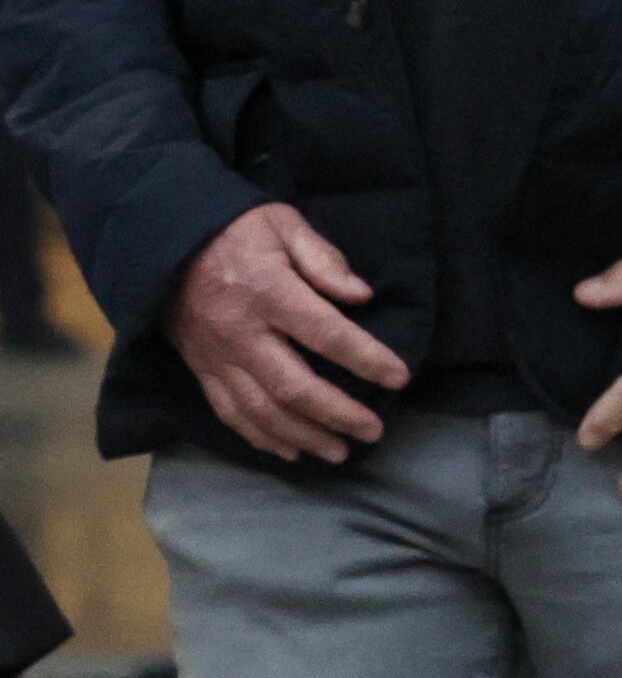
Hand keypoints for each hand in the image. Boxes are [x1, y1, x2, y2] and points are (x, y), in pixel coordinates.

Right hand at [160, 203, 407, 463]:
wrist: (165, 246)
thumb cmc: (237, 231)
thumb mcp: (285, 225)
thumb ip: (324, 260)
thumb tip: (363, 296)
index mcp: (269, 292)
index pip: (325, 334)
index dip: (365, 358)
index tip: (399, 377)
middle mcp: (241, 333)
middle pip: (293, 386)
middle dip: (337, 414)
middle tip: (374, 431)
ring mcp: (217, 358)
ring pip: (262, 410)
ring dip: (303, 436)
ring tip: (341, 452)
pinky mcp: (201, 371)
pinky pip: (231, 413)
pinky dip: (261, 438)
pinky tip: (291, 452)